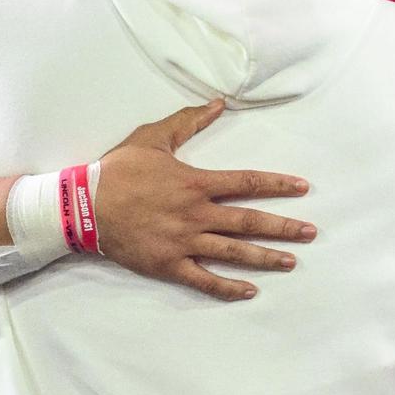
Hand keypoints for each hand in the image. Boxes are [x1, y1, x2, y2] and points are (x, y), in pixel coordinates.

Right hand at [94, 100, 315, 301]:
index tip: (303, 188)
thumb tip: (219, 103)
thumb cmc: (118, 169)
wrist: (83, 205)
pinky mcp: (169, 264)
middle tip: (312, 232)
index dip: (278, 185)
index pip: (247, 183)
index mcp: (196, 183)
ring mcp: (184, 242)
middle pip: (249, 222)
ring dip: (265, 257)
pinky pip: (204, 280)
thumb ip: (189, 121)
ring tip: (292, 261)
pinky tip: (250, 290)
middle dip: (284, 227)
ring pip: (233, 253)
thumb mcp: (153, 137)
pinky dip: (227, 287)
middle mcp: (196, 214)